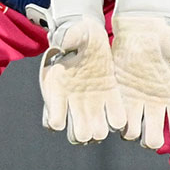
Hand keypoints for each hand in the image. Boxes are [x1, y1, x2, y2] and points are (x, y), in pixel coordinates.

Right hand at [31, 0, 122, 144]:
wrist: (88, 36)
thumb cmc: (74, 34)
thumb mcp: (69, 34)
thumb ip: (66, 39)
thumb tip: (64, 45)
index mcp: (57, 92)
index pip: (53, 122)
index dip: (58, 122)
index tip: (64, 112)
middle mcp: (73, 103)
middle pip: (77, 135)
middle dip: (83, 133)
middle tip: (89, 120)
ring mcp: (92, 104)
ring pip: (94, 134)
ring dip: (99, 130)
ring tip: (104, 119)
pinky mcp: (110, 99)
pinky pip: (115, 120)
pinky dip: (116, 120)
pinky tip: (116, 109)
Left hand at [109, 0, 169, 149]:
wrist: (143, 27)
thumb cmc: (169, 36)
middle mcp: (158, 106)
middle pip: (154, 142)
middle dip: (153, 139)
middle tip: (150, 127)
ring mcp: (138, 103)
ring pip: (134, 136)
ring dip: (134, 133)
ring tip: (134, 120)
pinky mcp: (121, 97)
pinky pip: (118, 121)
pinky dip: (119, 123)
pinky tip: (122, 111)